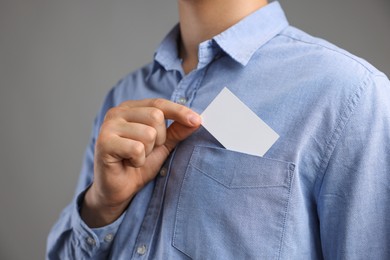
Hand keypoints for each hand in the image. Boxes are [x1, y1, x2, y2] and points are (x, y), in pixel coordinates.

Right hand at [81, 98, 200, 226]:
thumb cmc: (138, 164)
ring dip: (148, 151)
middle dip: (159, 138)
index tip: (198, 120)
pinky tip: (128, 163)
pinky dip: (138, 160)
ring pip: (148, 133)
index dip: (179, 112)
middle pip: (156, 116)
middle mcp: (117, 112)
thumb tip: (197, 120)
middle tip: (147, 151)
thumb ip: (176, 131)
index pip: (159, 104)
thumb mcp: (162, 146)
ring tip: (136, 157)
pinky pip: (137, 148)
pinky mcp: (104, 142)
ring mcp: (108, 126)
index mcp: (130, 108)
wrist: (119, 190)